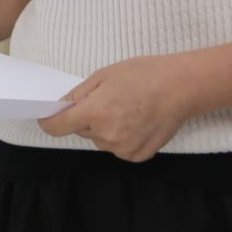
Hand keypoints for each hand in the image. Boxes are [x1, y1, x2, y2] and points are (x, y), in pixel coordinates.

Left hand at [39, 55, 204, 161]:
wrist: (182, 87)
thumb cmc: (145, 74)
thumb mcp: (105, 75)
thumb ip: (79, 94)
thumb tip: (60, 107)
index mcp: (96, 112)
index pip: (58, 127)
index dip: (50, 121)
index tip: (49, 116)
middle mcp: (107, 135)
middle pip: (82, 131)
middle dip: (88, 117)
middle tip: (109, 100)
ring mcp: (123, 149)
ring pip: (100, 140)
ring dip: (105, 128)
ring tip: (128, 109)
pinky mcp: (137, 156)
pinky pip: (118, 148)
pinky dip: (122, 137)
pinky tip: (138, 121)